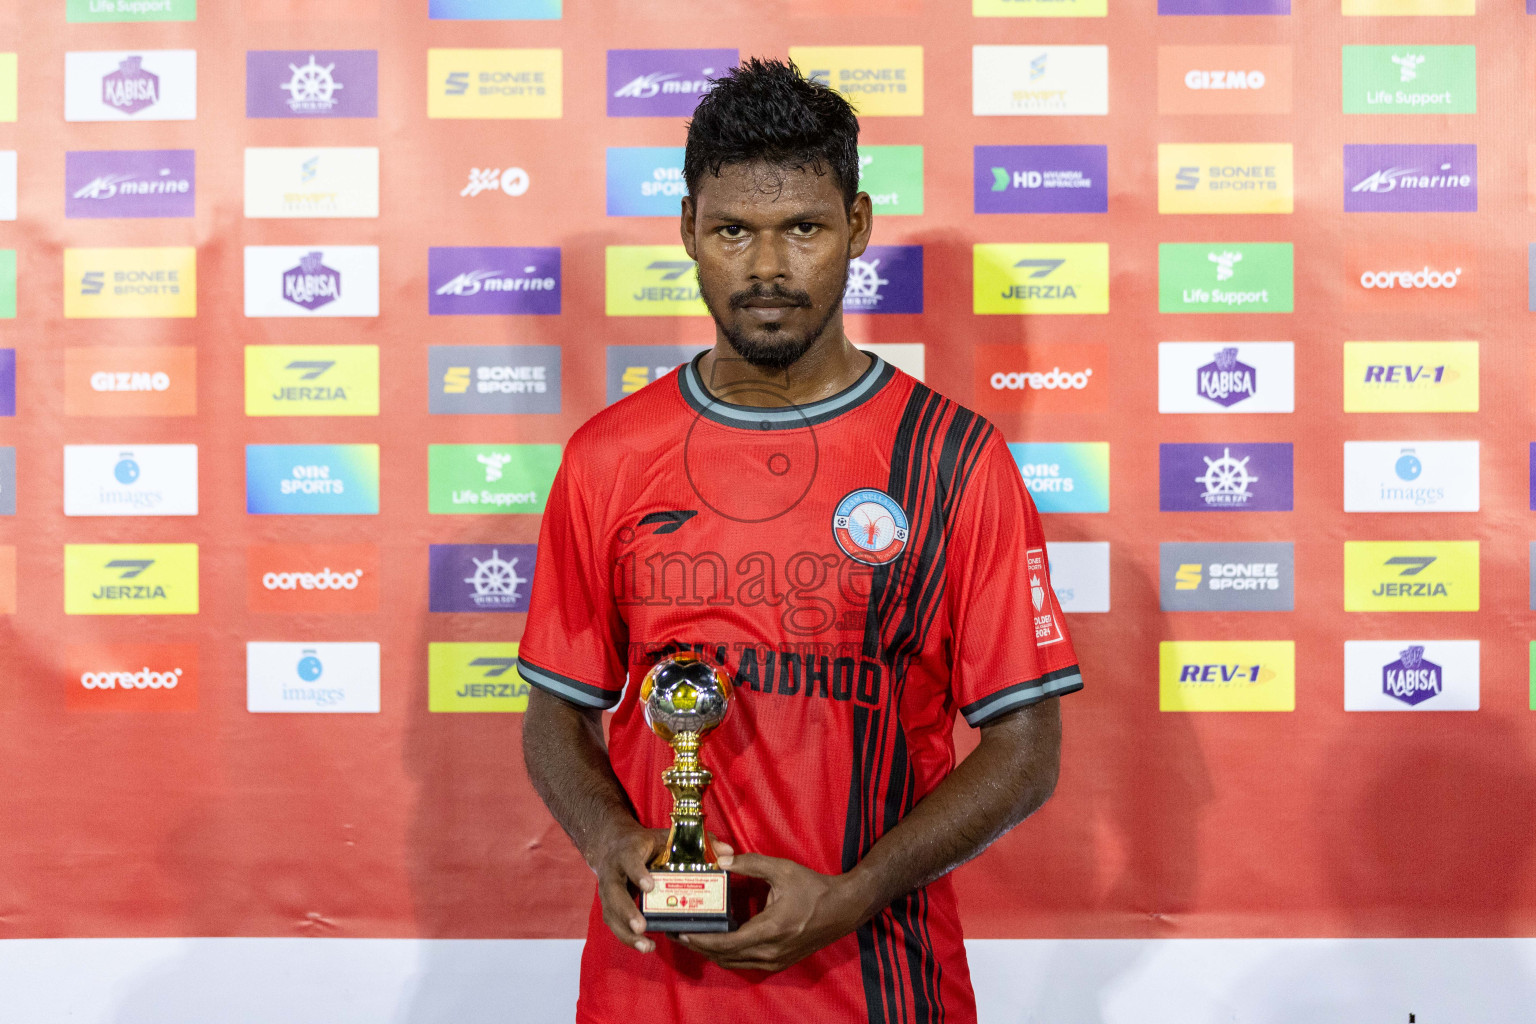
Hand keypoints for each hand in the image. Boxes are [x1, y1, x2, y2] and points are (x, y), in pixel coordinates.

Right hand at [591, 826, 733, 954]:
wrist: (613, 846)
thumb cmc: (647, 844)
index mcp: (628, 851)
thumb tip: (728, 853)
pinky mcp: (609, 905)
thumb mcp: (668, 837)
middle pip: (614, 892)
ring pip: (611, 912)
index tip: (650, 887)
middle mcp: (613, 871)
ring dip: (625, 932)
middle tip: (642, 927)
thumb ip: (699, 843)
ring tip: (646, 945)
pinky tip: (645, 946)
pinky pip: (614, 923)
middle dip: (626, 911)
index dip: (638, 873)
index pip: (630, 861)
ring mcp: (607, 890)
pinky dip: (627, 937)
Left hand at [676, 852, 864, 971]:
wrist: (843, 910)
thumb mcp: (781, 870)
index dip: (702, 939)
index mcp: (770, 929)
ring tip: (693, 937)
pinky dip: (727, 956)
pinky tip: (718, 942)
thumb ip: (750, 863)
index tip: (683, 930)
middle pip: (724, 956)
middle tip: (678, 933)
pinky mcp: (778, 963)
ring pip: (733, 963)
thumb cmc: (813, 888)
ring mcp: (775, 961)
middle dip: (699, 946)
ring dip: (711, 953)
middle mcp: (770, 951)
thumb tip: (721, 859)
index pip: (727, 942)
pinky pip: (745, 964)